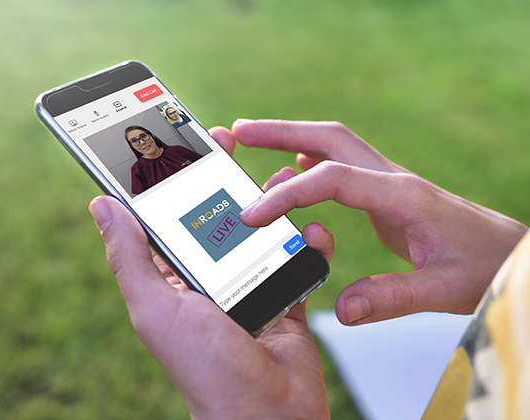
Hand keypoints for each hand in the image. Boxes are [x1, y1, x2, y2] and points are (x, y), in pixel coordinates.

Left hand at [88, 127, 333, 419]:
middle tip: (227, 142)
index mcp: (174, 277)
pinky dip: (308, 241)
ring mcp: (249, 283)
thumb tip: (102, 206)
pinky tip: (313, 227)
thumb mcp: (156, 308)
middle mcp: (210, 277)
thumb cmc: (206, 368)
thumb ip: (130, 257)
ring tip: (280, 178)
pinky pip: (297, 257)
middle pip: (217, 216)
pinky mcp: (285, 293)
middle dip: (222, 178)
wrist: (267, 412)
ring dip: (271, 202)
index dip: (171, 180)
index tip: (177, 145)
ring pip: (260, 230)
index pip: (168, 218)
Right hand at [230, 119, 527, 324]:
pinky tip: (296, 167)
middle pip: (329, 139)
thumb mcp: (444, 290)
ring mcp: (389, 183)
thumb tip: (342, 310)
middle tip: (241, 132)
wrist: (509, 252)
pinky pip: (342, 167)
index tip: (254, 214)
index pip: (332, 180)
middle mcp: (393, 180)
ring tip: (253, 143)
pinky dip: (312, 161)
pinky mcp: (386, 195)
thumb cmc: (485, 265)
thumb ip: (391, 299)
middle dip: (280, 131)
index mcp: (402, 197)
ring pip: (334, 147)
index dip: (288, 195)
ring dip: (291, 139)